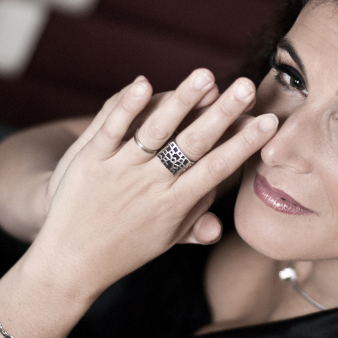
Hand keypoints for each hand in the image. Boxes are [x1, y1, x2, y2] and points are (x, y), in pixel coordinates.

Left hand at [46, 74, 248, 243]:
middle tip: (247, 87)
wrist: (68, 261)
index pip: (218, 168)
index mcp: (175, 204)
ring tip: (206, 75)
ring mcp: (120, 171)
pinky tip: (144, 83)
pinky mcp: (90, 160)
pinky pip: (112, 130)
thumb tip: (222, 226)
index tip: (269, 122)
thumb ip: (195, 227)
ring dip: (182, 101)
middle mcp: (151, 186)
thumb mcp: (163, 242)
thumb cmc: (122, 249)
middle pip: (194, 144)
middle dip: (223, 114)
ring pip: (156, 130)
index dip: (244, 144)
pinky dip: (128, 107)